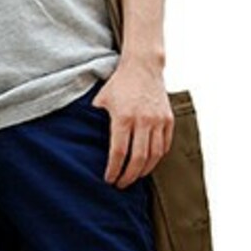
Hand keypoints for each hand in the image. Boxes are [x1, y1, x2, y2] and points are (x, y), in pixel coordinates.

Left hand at [91, 61, 173, 187]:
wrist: (143, 66)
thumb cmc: (119, 84)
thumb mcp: (101, 100)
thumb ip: (94, 120)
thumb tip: (82, 139)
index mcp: (123, 117)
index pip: (118, 152)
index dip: (114, 170)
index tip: (108, 179)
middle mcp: (143, 120)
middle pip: (138, 159)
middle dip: (128, 176)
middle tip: (121, 185)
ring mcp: (158, 121)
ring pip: (154, 156)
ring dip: (143, 171)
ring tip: (134, 177)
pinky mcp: (168, 119)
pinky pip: (165, 146)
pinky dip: (156, 159)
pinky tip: (147, 164)